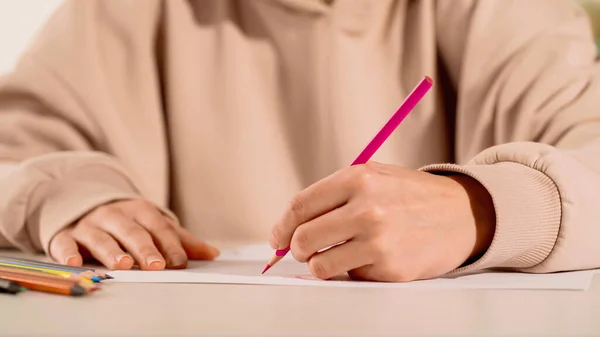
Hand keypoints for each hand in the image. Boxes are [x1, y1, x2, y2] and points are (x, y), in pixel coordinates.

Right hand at [49, 199, 219, 269]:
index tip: (179, 263)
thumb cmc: (126, 222)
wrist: (82, 205)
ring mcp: (89, 225)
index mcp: (139, 211)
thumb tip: (213, 253)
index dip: (169, 245)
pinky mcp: (65, 235)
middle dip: (145, 249)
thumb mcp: (153, 225)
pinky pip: (65, 243)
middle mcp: (114, 215)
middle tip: (156, 266)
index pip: (158, 228)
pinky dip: (68, 253)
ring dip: (112, 251)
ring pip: (101, 237)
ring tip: (123, 265)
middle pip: (132, 232)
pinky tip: (75, 263)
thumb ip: (181, 240)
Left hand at [270, 162, 494, 281]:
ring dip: (321, 264)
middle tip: (303, 250)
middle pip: (303, 238)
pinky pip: (351, 276)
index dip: (282, 226)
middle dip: (297, 248)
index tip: (278, 237)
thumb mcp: (374, 177)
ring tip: (335, 255)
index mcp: (358, 179)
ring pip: (320, 266)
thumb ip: (333, 196)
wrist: (464, 214)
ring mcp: (379, 241)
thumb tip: (291, 226)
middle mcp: (367, 209)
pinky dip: (353, 270)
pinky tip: (370, 257)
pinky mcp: (391, 269)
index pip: (300, 206)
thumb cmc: (413, 196)